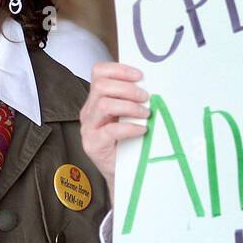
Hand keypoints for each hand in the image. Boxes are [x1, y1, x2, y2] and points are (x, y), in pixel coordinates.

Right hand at [79, 62, 150, 194]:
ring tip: (145, 114)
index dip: (119, 69)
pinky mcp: (93, 144)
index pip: (99, 72)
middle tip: (146, 98)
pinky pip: (109, 130)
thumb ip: (132, 100)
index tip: (140, 76)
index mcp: (96, 100)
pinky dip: (129, 128)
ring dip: (129, 106)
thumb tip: (154, 85)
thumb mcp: (128, 116)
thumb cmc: (127, 143)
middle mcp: (89, 111)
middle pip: (101, 86)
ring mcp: (88, 128)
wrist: (121, 173)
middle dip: (127, 88)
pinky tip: (141, 130)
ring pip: (104, 104)